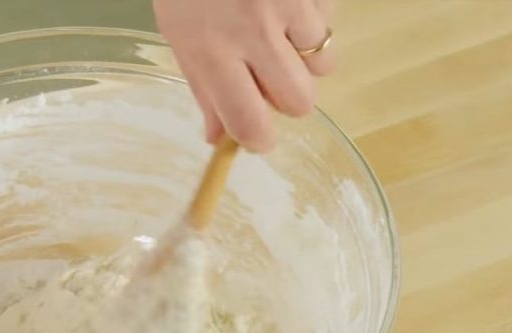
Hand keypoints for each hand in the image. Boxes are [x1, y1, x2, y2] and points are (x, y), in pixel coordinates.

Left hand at [154, 0, 336, 150]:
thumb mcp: (180, 34)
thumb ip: (203, 88)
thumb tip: (218, 139)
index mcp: (211, 51)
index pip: (249, 125)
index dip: (258, 140)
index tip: (257, 137)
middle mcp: (253, 32)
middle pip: (299, 102)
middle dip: (288, 98)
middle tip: (269, 77)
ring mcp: (289, 4)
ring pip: (323, 63)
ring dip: (305, 55)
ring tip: (277, 28)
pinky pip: (331, 21)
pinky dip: (314, 19)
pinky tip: (288, 1)